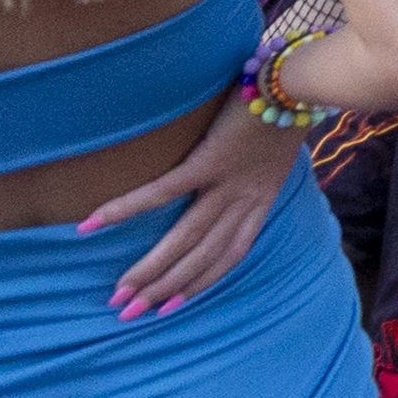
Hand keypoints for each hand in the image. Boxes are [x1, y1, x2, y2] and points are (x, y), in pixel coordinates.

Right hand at [81, 81, 299, 312]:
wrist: (303, 82)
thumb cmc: (291, 104)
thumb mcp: (279, 147)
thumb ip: (258, 164)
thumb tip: (236, 165)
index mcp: (262, 199)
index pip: (230, 255)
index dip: (202, 282)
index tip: (171, 306)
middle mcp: (244, 200)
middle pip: (202, 256)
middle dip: (166, 289)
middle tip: (130, 315)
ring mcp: (226, 183)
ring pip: (184, 238)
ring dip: (150, 270)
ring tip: (119, 295)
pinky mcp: (208, 160)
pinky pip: (162, 192)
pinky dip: (127, 208)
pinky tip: (94, 223)